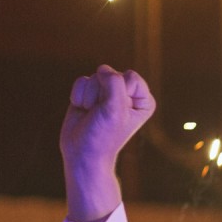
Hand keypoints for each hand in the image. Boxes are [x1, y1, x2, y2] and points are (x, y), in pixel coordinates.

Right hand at [61, 65, 154, 221]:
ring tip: (93, 114)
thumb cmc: (103, 135)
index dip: (118, 94)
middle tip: (101, 115)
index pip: (130, 77)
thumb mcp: (115, 108)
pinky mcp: (90, 93)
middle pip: (110, 74)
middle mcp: (128, 94)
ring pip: (94, 77)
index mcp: (143, 99)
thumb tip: (102, 68)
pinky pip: (81, 81)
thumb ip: (113, 82)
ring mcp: (108, 92)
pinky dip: (78, 96)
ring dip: (89, 97)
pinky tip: (83, 110)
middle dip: (101, 94)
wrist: (82, 153)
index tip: (116, 114)